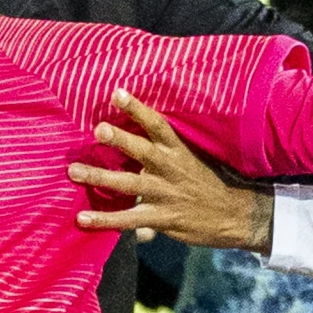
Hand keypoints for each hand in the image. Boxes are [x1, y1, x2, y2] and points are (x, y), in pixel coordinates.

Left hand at [72, 92, 267, 249]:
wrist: (238, 215)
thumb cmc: (212, 186)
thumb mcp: (193, 164)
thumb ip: (165, 160)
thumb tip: (142, 149)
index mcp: (178, 151)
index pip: (158, 125)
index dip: (138, 109)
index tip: (117, 92)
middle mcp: (170, 169)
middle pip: (142, 151)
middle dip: (120, 139)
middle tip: (98, 129)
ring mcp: (165, 194)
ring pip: (128, 184)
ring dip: (99, 177)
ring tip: (73, 171)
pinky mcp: (162, 218)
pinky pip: (128, 219)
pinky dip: (105, 219)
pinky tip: (82, 218)